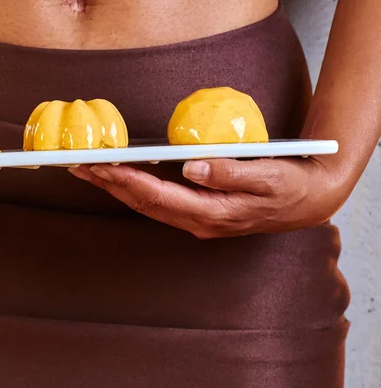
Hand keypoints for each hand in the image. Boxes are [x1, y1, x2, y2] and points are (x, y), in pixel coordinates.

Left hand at [69, 157, 347, 237]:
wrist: (309, 202)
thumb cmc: (290, 186)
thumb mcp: (266, 177)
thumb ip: (228, 173)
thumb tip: (191, 168)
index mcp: (212, 214)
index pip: (158, 196)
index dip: (126, 180)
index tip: (100, 166)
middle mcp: (199, 221)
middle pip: (144, 203)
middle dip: (110, 185)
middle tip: (78, 167)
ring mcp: (197, 220)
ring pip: (147, 205)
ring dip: (117, 188)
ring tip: (90, 171)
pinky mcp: (199, 213)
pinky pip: (158, 203)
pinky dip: (135, 190)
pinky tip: (122, 179)